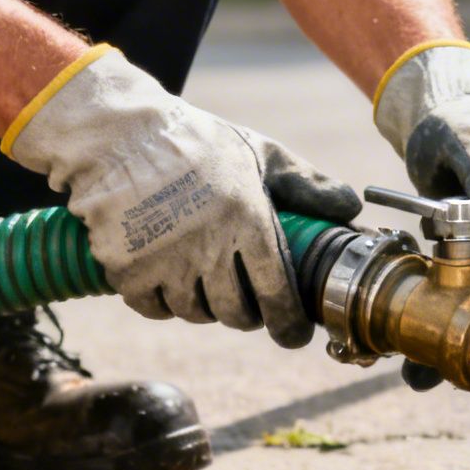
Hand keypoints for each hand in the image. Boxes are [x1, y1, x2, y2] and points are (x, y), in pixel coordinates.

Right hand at [6, 47, 360, 346]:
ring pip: (194, 313)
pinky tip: (167, 282)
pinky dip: (162, 303)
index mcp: (248, 220)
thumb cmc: (195, 143)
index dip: (289, 325)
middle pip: (235, 314)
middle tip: (243, 303)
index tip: (293, 335)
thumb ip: (306, 185)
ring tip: (204, 284)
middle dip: (245, 315)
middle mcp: (208, 247)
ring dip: (203, 307)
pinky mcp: (126, 268)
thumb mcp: (259, 154)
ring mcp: (164, 261)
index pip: (277, 294)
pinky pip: (152, 308)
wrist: (118, 134)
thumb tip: (351, 207)